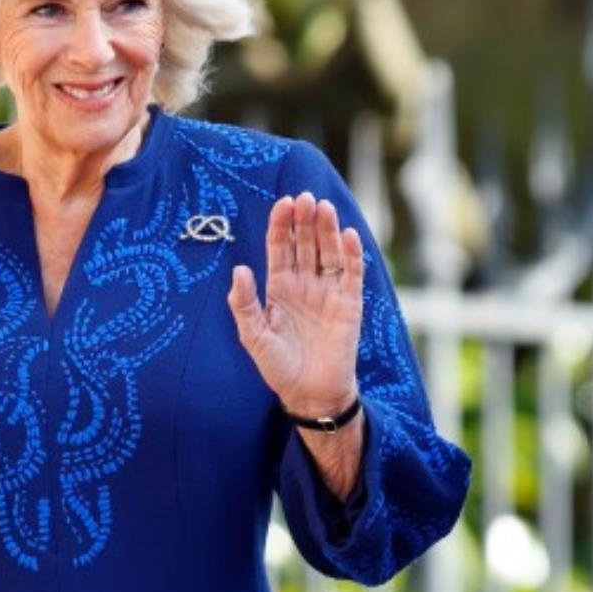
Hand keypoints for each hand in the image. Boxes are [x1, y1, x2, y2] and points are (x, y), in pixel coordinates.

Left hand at [228, 191, 363, 421]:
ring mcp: (328, 292)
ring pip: (328, 251)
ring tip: (324, 208)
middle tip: (305, 198)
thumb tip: (240, 269)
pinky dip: (352, 253)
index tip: (283, 203)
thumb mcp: (253, 336)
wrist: (311, 394)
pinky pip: (352, 273)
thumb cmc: (279, 367)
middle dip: (305, 220)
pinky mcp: (350, 304)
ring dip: (327, 229)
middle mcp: (305, 284)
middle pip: (305, 242)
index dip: (281, 225)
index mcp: (280, 287)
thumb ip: (244, 304)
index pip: (280, 247)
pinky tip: (348, 234)